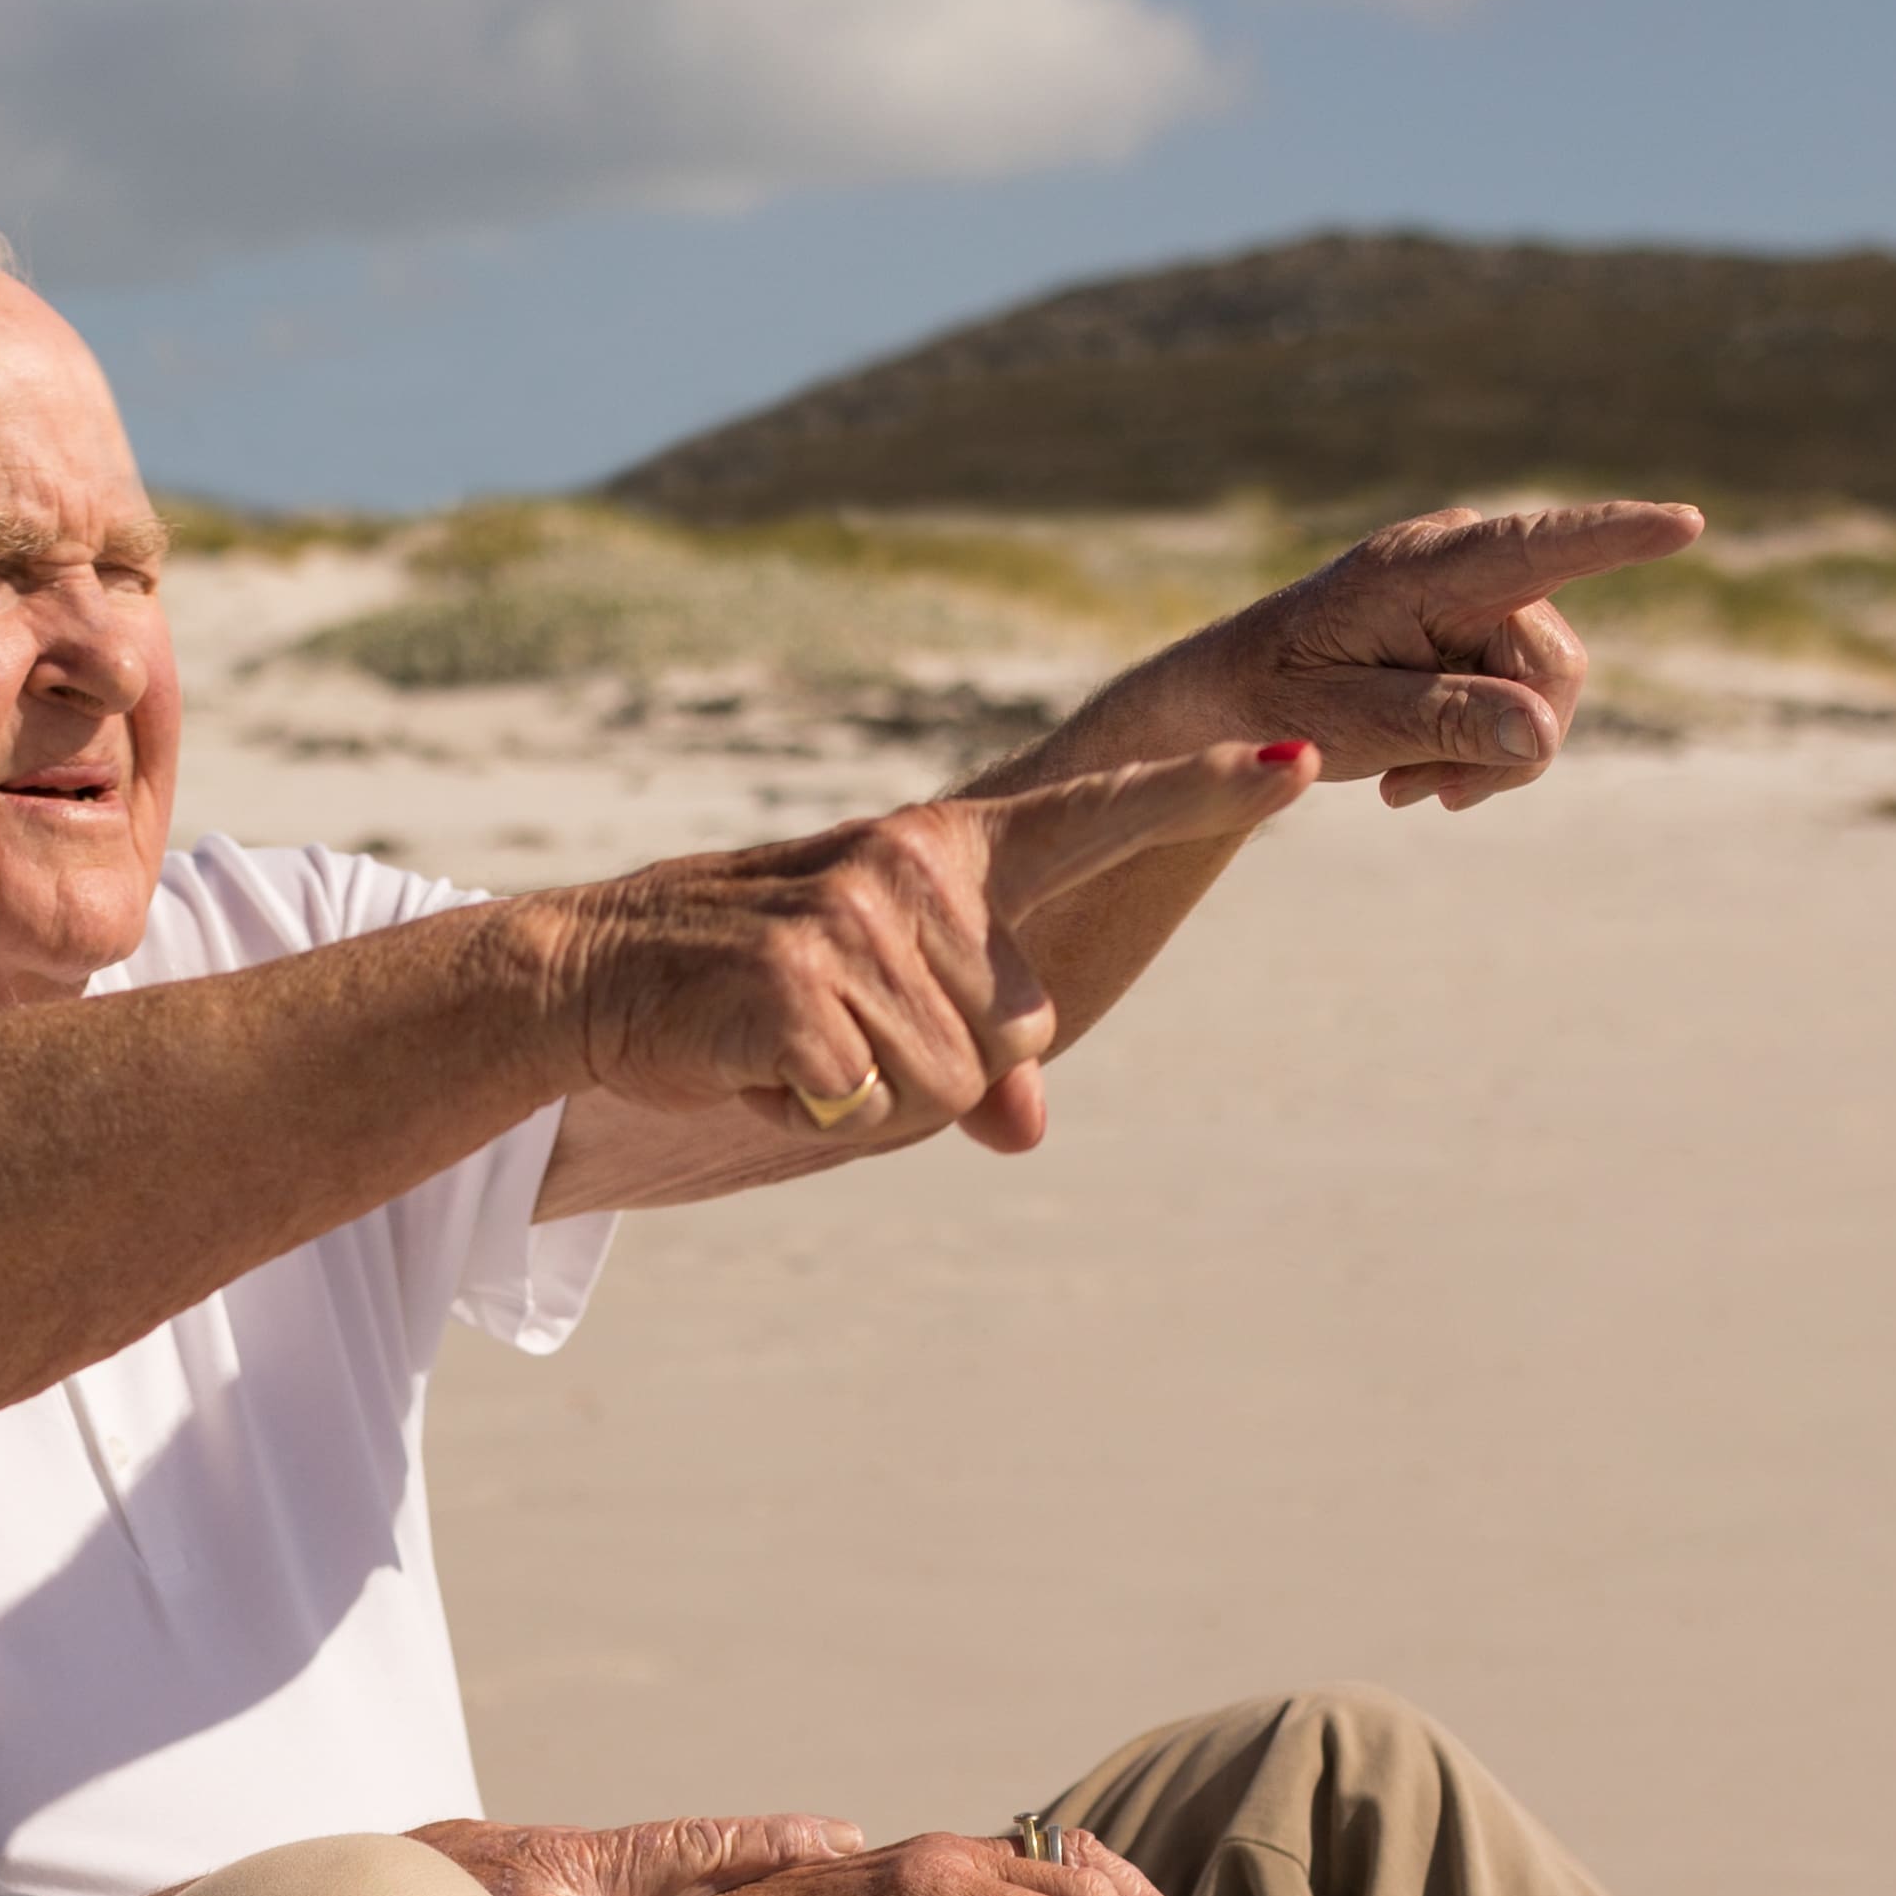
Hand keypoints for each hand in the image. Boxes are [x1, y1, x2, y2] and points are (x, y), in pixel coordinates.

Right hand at [510, 738, 1314, 1158]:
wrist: (593, 975)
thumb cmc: (748, 987)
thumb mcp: (876, 1010)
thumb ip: (972, 1056)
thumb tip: (1028, 1130)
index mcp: (953, 854)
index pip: (1101, 820)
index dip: (1202, 800)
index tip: (1302, 765)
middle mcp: (918, 870)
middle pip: (1011, 1041)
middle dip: (931, 1070)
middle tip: (832, 1028)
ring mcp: (859, 922)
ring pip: (942, 1090)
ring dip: (865, 1099)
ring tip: (784, 1040)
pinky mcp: (799, 988)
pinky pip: (862, 1105)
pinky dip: (807, 1111)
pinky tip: (753, 1063)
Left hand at [1128, 501, 1705, 812]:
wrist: (1230, 696)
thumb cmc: (1275, 698)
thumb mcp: (1351, 723)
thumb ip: (1446, 721)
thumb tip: (1542, 732)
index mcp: (1419, 568)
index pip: (1536, 548)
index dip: (1616, 537)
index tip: (1686, 524)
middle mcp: (1460, 560)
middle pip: (1552, 665)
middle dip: (1508, 742)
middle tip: (1426, 795)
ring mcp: (1473, 588)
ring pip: (1544, 692)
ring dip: (1487, 754)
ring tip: (1408, 786)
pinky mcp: (1476, 619)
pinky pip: (1521, 694)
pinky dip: (1480, 744)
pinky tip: (1419, 774)